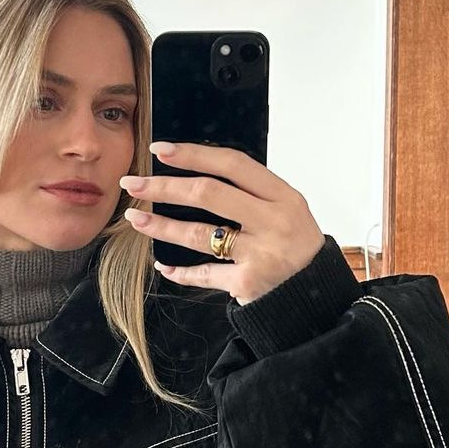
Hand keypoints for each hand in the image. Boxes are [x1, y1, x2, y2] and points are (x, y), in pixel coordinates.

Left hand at [119, 142, 325, 304]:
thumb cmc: (294, 249)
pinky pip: (204, 274)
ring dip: (161, 226)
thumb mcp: (286, 212)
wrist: (316, 297)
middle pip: (208, 194)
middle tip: (133, 184)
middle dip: (164, 187)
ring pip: (199, 234)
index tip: (160, 150)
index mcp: (283, 196)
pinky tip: (163, 266)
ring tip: (136, 220)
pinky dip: (180, 271)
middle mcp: (273, 221)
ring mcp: (260, 253)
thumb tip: (199, 172)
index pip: (233, 165)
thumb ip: (253, 194)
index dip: (193, 155)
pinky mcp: (247, 284)